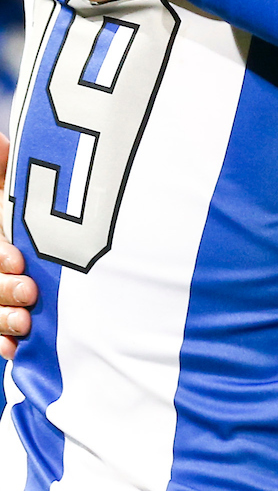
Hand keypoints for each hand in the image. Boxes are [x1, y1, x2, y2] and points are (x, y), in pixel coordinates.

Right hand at [0, 133, 36, 358]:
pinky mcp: (5, 314)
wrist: (59, 240)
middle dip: (4, 289)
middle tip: (30, 292)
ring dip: (3, 319)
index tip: (20, 260)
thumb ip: (6, 170)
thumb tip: (3, 142)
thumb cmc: (33, 205)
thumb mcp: (13, 188)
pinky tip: (15, 348)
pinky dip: (3, 342)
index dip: (0, 255)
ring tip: (25, 321)